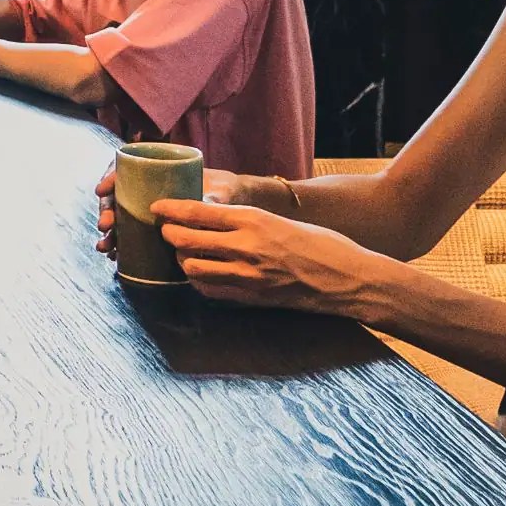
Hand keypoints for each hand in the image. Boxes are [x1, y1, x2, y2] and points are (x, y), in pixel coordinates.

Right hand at [93, 165, 251, 254]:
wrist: (232, 205)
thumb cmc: (223, 190)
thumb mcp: (218, 191)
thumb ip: (210, 198)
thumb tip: (203, 206)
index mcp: (159, 172)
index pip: (126, 170)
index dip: (110, 179)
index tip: (101, 191)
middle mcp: (149, 190)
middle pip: (118, 198)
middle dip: (107, 212)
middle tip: (105, 226)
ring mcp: (149, 210)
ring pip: (121, 219)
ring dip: (110, 234)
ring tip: (106, 248)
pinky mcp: (153, 229)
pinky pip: (130, 235)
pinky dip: (121, 245)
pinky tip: (115, 256)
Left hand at [149, 197, 382, 315]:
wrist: (349, 278)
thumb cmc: (322, 244)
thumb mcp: (281, 221)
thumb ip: (248, 223)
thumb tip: (214, 219)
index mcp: (255, 220)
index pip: (199, 212)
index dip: (172, 210)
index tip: (156, 208)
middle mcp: (246, 247)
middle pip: (187, 240)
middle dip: (169, 234)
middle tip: (164, 231)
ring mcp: (246, 276)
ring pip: (192, 267)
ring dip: (181, 259)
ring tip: (182, 253)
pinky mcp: (250, 298)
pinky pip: (209, 290)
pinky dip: (198, 280)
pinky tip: (201, 273)